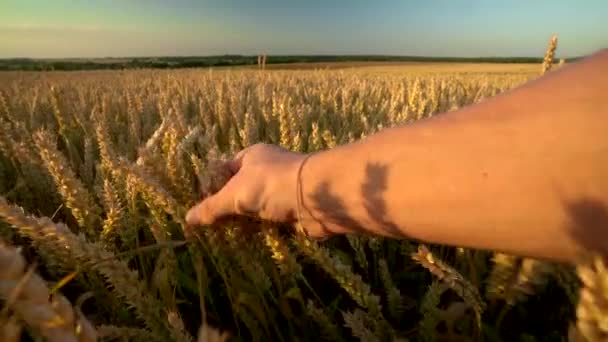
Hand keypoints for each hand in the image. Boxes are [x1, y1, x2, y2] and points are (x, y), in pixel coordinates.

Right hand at [185, 143, 327, 237]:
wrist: (317, 198)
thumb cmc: (273, 184)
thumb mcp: (236, 194)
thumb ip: (212, 207)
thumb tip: (187, 218)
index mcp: (252, 157)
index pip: (224, 170)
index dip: (210, 187)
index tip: (197, 208)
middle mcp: (266, 172)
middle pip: (239, 192)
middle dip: (225, 210)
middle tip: (205, 229)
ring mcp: (279, 193)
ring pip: (253, 210)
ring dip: (241, 224)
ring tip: (219, 241)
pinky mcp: (289, 212)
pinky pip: (268, 224)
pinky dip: (257, 233)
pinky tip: (243, 245)